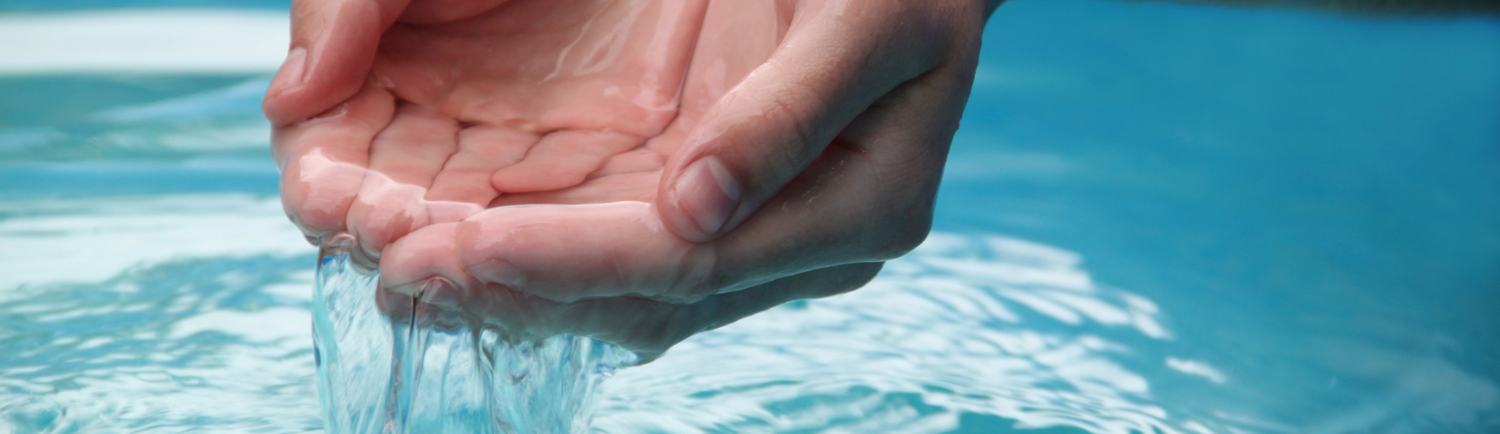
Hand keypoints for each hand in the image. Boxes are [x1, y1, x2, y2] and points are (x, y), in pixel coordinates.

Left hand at [266, 0, 988, 355]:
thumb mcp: (865, 21)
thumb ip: (788, 116)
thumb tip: (697, 212)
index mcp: (858, 205)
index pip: (692, 261)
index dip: (575, 263)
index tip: (463, 248)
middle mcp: (801, 242)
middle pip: (642, 297)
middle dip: (516, 288)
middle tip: (396, 272)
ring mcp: (756, 229)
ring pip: (617, 288)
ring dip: (510, 284)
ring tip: (399, 269)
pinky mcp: (711, 202)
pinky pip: (612, 247)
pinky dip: (533, 251)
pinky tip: (455, 245)